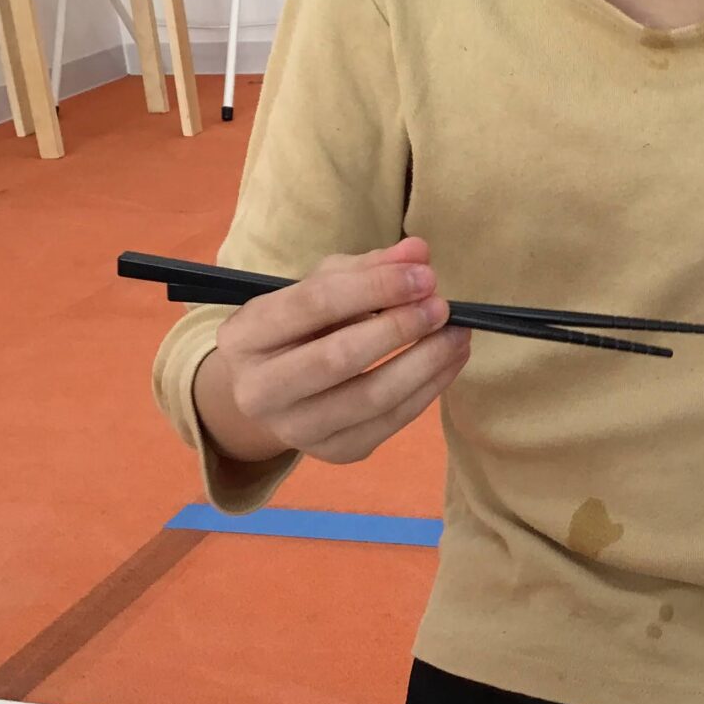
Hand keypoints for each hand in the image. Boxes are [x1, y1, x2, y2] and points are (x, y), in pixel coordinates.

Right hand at [206, 238, 470, 463]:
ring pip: (370, 398)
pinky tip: (449, 362)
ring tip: (458, 335)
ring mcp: (295, 429)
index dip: (375, 287)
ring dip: (425, 363)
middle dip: (399, 328)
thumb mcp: (318, 287)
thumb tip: (418, 252)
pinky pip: (390, 422)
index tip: (424, 276)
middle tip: (441, 307)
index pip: (314, 304)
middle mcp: (260, 390)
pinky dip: (428, 390)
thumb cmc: (297, 328)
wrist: (269, 394)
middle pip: (338, 358)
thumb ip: (366, 267)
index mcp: (246, 335)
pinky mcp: (334, 451)